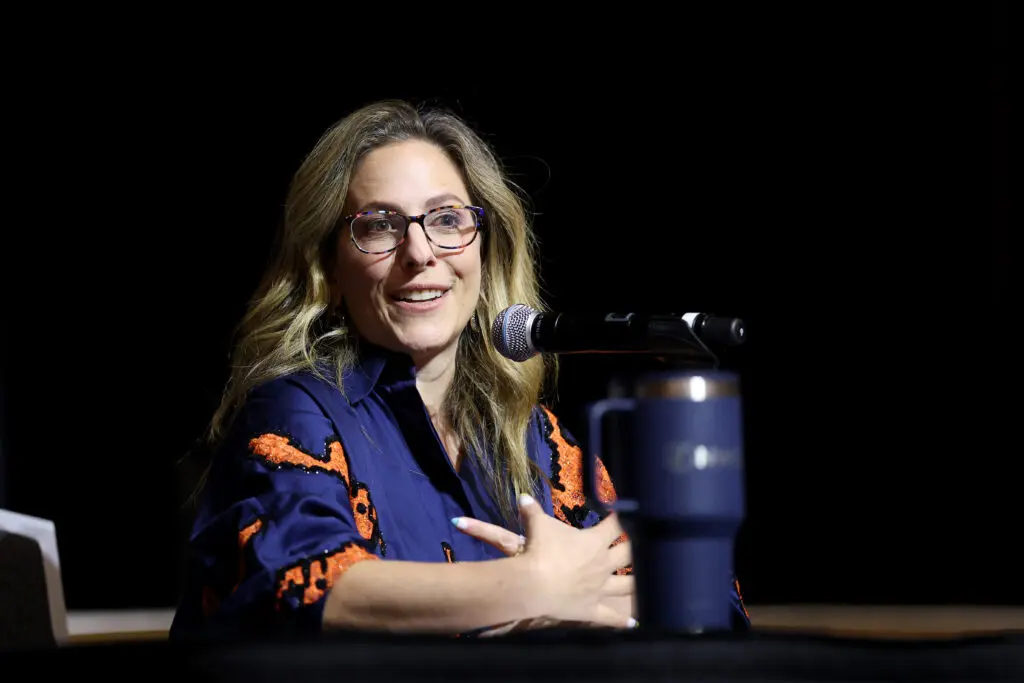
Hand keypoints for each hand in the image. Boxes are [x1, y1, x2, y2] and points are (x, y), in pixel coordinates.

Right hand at [453, 494, 635, 629]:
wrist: (533, 584)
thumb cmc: (540, 550)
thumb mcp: (537, 525)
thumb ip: (533, 511)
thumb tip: (523, 496)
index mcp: (595, 541)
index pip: (617, 525)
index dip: (624, 517)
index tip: (629, 512)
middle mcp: (604, 564)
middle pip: (630, 554)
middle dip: (637, 548)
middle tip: (643, 545)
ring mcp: (601, 588)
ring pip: (627, 586)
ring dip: (638, 583)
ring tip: (649, 582)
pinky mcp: (593, 609)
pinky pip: (611, 616)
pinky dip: (622, 620)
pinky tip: (633, 622)